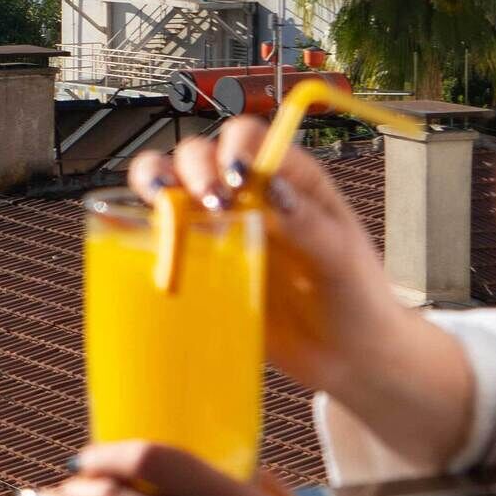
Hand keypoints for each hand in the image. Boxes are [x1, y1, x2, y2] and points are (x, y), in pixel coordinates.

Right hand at [127, 114, 471, 461]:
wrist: (348, 357)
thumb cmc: (356, 298)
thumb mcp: (341, 256)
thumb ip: (307, 222)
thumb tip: (273, 189)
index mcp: (289, 179)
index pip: (249, 138)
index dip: (234, 148)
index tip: (236, 178)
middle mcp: (248, 195)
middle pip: (199, 154)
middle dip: (193, 169)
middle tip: (211, 203)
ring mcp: (219, 229)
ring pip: (169, 184)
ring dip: (156, 184)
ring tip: (163, 204)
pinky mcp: (200, 264)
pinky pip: (161, 237)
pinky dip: (139, 227)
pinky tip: (138, 232)